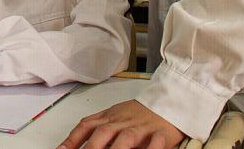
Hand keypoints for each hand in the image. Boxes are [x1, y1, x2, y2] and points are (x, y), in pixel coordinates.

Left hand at [58, 99, 184, 148]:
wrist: (170, 99)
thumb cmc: (140, 112)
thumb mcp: (114, 115)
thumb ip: (96, 126)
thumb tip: (73, 143)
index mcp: (110, 116)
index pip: (87, 126)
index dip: (72, 139)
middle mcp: (123, 121)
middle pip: (104, 132)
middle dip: (92, 147)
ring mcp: (141, 127)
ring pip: (126, 138)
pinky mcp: (161, 134)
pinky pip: (155, 143)